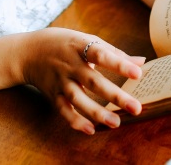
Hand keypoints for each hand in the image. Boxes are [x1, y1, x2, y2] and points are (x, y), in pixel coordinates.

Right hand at [18, 27, 144, 134]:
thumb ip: (113, 52)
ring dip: (97, 112)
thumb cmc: (65, 43)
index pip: (101, 54)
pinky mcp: (53, 95)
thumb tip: (141, 62)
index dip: (119, 64)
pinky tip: (91, 129)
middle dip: (115, 95)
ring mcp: (60, 81)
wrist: (29, 51)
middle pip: (93, 81)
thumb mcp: (86, 40)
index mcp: (80, 47)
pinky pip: (64, 110)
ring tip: (117, 122)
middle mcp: (70, 65)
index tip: (138, 73)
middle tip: (136, 107)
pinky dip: (75, 121)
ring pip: (78, 99)